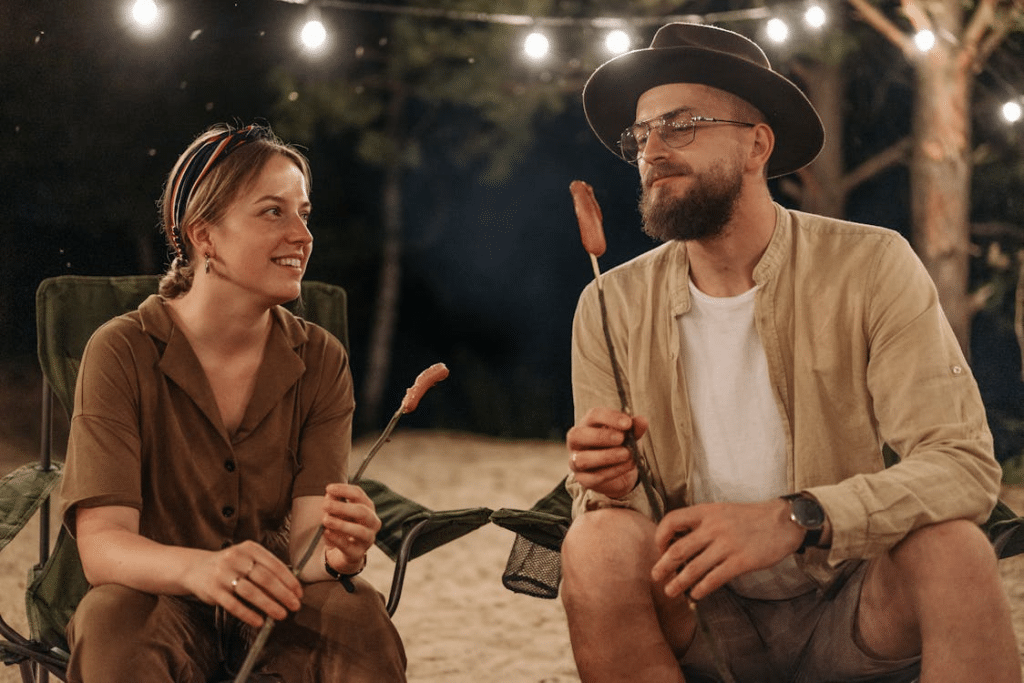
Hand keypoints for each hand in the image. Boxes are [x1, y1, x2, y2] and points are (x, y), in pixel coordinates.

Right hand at [183, 540, 302, 627]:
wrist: (196, 568)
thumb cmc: (230, 566)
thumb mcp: (247, 560)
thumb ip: (265, 570)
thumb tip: (290, 589)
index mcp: (250, 548)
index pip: (274, 565)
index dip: (289, 580)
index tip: (299, 593)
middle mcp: (236, 558)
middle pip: (265, 578)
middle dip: (283, 594)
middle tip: (295, 606)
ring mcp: (223, 574)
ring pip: (251, 592)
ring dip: (269, 605)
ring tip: (281, 615)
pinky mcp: (213, 590)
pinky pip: (234, 605)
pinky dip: (248, 614)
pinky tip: (259, 622)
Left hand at [322, 483, 380, 574]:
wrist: (343, 553)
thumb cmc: (342, 527)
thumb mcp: (337, 512)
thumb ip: (334, 501)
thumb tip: (330, 493)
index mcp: (368, 508)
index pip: (359, 495)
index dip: (344, 490)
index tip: (328, 488)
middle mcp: (372, 523)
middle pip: (362, 512)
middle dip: (343, 507)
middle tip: (324, 505)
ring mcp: (367, 539)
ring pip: (360, 531)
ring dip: (341, 524)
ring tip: (325, 520)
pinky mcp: (358, 553)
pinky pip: (348, 547)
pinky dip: (337, 539)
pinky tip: (326, 533)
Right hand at [567, 407, 648, 498]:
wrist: (619, 472)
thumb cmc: (619, 447)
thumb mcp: (629, 435)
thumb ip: (635, 427)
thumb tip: (642, 421)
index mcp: (588, 424)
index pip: (593, 416)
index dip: (610, 418)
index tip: (628, 423)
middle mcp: (577, 442)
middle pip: (577, 435)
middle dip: (601, 436)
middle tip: (622, 438)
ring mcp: (576, 461)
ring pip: (581, 459)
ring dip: (606, 456)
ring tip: (626, 454)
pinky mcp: (583, 479)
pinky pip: (593, 477)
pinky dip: (612, 472)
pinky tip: (626, 466)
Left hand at [650, 499, 803, 600]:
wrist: (784, 520)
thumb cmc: (750, 517)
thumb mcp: (722, 511)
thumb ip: (702, 522)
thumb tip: (679, 541)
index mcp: (706, 512)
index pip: (672, 520)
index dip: (660, 536)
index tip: (659, 549)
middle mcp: (713, 527)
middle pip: (678, 549)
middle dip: (663, 565)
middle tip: (655, 576)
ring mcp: (727, 545)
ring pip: (694, 568)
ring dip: (679, 582)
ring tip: (670, 592)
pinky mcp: (741, 561)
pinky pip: (714, 578)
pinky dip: (701, 589)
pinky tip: (696, 595)